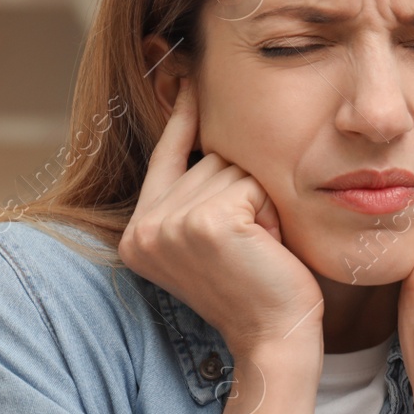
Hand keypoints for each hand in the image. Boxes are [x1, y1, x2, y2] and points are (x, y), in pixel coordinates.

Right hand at [118, 76, 323, 360]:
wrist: (276, 337)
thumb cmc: (259, 287)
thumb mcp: (214, 236)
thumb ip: (197, 191)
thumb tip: (197, 114)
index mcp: (137, 233)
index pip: (164, 155)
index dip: (183, 116)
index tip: (189, 77)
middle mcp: (144, 227)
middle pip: (209, 159)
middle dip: (244, 190)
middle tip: (254, 244)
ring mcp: (170, 224)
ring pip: (233, 169)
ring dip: (260, 202)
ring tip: (261, 247)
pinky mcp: (206, 222)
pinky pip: (252, 183)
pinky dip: (271, 210)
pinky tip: (268, 246)